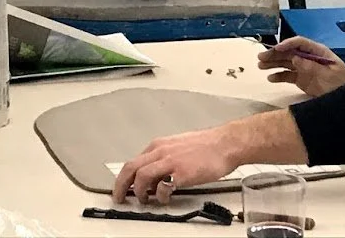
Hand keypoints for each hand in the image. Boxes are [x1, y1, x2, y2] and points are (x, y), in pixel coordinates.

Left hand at [111, 126, 234, 204]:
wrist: (224, 144)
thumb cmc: (205, 146)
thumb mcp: (176, 147)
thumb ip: (163, 158)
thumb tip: (153, 175)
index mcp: (158, 146)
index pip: (133, 162)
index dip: (124, 177)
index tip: (122, 187)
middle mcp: (160, 151)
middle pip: (131, 168)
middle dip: (121, 185)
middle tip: (120, 198)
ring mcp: (170, 162)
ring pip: (142, 176)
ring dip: (139, 192)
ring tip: (144, 200)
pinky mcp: (182, 173)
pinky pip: (162, 187)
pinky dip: (160, 196)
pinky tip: (164, 199)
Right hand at [258, 36, 344, 97]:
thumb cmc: (343, 86)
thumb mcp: (329, 75)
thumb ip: (311, 67)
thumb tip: (295, 58)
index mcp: (318, 52)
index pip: (300, 43)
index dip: (287, 44)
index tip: (276, 49)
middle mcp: (309, 58)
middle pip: (289, 52)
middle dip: (274, 54)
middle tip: (261, 57)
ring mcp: (305, 69)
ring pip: (285, 63)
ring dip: (273, 63)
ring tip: (260, 66)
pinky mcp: (302, 80)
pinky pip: (287, 76)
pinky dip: (278, 76)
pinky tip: (270, 78)